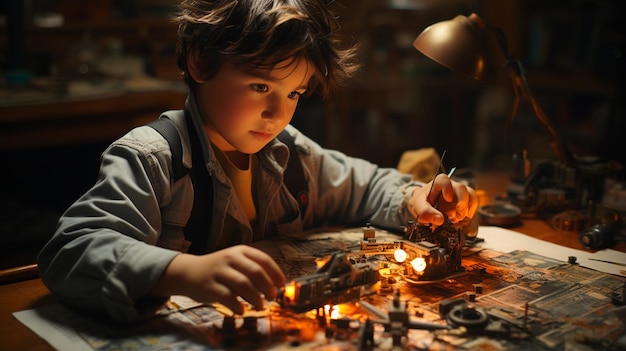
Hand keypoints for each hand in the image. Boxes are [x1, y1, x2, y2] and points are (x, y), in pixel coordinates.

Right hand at [152, 245, 285, 314]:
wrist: (188, 272)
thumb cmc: (219, 269)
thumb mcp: (236, 262)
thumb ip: (253, 269)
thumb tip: (276, 285)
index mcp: (240, 251)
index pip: (264, 259)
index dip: (276, 273)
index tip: (282, 285)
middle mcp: (230, 258)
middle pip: (256, 272)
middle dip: (268, 286)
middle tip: (272, 297)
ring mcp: (219, 271)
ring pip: (243, 284)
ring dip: (256, 298)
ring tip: (261, 306)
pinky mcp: (210, 286)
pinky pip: (227, 297)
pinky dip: (237, 306)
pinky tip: (242, 310)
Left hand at [408, 174, 477, 226]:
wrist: (424, 207)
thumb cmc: (421, 202)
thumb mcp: (418, 206)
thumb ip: (425, 212)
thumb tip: (440, 220)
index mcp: (437, 184)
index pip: (444, 180)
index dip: (447, 188)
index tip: (448, 199)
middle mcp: (450, 187)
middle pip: (461, 188)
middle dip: (461, 203)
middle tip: (456, 215)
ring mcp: (459, 194)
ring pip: (471, 194)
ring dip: (467, 208)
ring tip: (458, 218)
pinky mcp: (464, 202)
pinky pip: (473, 203)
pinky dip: (470, 212)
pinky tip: (462, 219)